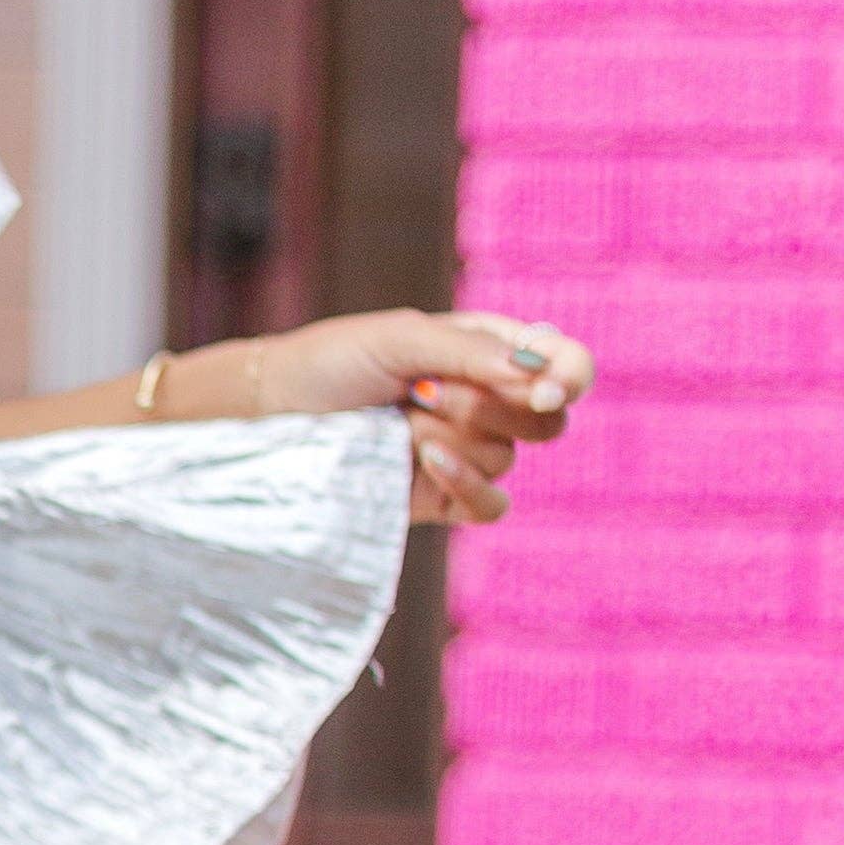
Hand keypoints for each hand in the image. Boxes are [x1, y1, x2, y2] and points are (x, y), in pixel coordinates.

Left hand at [233, 308, 592, 525]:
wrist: (274, 415)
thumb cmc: (332, 362)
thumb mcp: (401, 338)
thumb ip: (471, 352)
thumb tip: (538, 374)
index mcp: (489, 351)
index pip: (565, 365)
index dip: (569, 377)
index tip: (546, 387)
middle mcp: (487, 402)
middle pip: (546, 420)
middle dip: (489, 406)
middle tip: (427, 392)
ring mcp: (467, 453)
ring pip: (505, 458)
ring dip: (448, 436)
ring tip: (395, 421)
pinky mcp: (444, 499)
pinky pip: (490, 507)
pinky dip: (464, 484)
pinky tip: (423, 461)